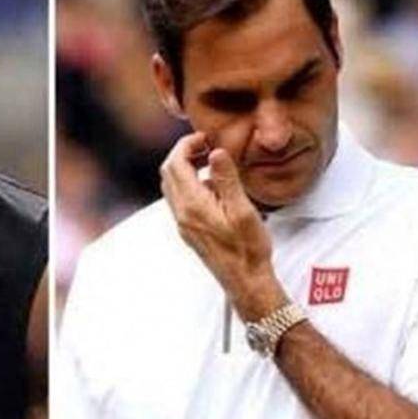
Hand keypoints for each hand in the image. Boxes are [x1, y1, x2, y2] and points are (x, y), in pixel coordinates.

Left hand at [160, 133, 287, 320]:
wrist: (244, 281)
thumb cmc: (248, 248)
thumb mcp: (243, 210)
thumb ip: (227, 180)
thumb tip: (216, 152)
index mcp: (193, 206)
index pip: (175, 164)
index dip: (186, 145)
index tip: (205, 137)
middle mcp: (182, 214)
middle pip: (168, 172)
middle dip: (183, 153)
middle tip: (207, 145)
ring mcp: (183, 223)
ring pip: (172, 186)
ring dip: (185, 168)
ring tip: (211, 161)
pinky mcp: (189, 230)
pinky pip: (180, 199)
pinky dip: (190, 183)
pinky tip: (214, 185)